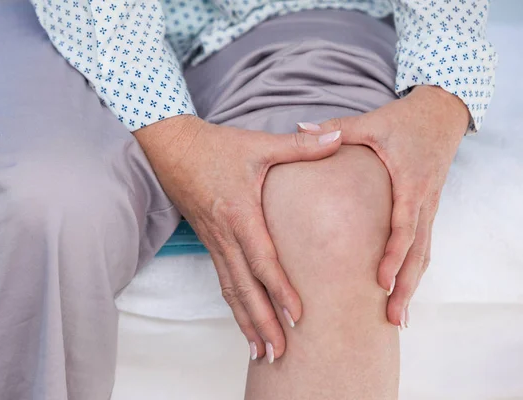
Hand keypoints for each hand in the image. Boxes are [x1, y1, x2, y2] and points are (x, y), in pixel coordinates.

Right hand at [135, 115, 341, 360]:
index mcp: (240, 214)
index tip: (297, 317)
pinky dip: (234, 305)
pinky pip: (223, 280)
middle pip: (245, 288)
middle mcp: (225, 235)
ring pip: (231, 290)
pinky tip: (244, 320)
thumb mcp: (259, 144)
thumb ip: (300, 146)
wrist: (172, 147)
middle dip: (262, 322)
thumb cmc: (217, 147)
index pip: (262, 260)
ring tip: (261, 352)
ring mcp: (214, 241)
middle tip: (279, 352)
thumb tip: (337, 138)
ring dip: (246, 322)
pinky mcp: (209, 242)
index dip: (280, 290)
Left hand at [298, 86, 469, 327]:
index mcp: (410, 183)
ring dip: (412, 286)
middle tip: (392, 320)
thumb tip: (299, 125)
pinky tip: (404, 291)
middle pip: (418, 252)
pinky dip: (415, 271)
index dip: (393, 256)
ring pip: (425, 254)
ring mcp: (430, 207)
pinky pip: (425, 246)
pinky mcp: (429, 209)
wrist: (442, 113)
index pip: (403, 227)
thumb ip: (337, 128)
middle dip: (405, 287)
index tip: (379, 281)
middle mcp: (424, 200)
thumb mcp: (372, 122)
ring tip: (398, 318)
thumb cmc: (404, 120)